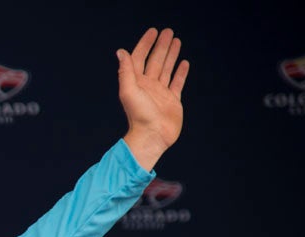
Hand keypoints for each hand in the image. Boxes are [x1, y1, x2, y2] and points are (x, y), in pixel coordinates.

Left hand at [117, 28, 189, 170]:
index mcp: (137, 83)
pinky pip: (177, 83)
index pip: (140, 58)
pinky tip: (183, 63)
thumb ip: (125, 72)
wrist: (152, 136)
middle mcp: (148, 86)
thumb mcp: (129, 91)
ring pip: (166, 69)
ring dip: (171, 55)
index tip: (153, 32)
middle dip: (161, 46)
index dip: (145, 44)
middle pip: (155, 60)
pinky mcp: (172, 101)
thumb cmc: (139, 116)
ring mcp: (161, 93)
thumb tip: (121, 52)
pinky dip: (180, 72)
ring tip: (176, 41)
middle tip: (168, 32)